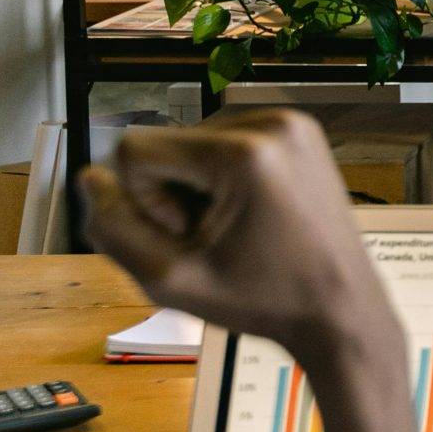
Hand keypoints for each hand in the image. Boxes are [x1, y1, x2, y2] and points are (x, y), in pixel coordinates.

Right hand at [80, 112, 417, 431]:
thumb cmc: (268, 299)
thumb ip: (112, 229)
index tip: (188, 236)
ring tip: (235, 228)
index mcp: (244, 154)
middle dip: (172, 193)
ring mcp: (291, 123)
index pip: (134, 149)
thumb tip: (91, 178)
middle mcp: (272, 124)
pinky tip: (249, 214)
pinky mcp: (298, 132)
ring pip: (191, 143)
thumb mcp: (169, 280)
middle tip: (216, 238)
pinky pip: (225, 143)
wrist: (341, 308)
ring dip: (196, 186)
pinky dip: (222, 177)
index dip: (144, 203)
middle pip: (165, 144)